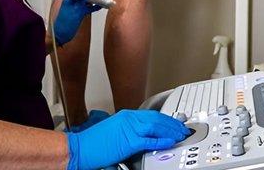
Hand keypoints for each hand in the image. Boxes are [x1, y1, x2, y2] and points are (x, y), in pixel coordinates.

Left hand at [53, 0, 108, 45]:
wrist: (60, 36)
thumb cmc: (63, 26)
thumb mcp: (72, 15)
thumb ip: (79, 5)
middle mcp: (73, 1)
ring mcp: (77, 7)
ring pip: (88, 0)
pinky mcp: (80, 13)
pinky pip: (88, 8)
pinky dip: (94, 7)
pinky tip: (101, 6)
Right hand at [66, 110, 190, 169]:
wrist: (80, 148)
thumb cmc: (93, 143)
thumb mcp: (114, 131)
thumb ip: (129, 131)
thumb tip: (143, 137)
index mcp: (126, 116)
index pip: (151, 115)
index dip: (165, 119)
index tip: (174, 123)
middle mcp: (129, 119)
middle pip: (157, 118)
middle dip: (172, 124)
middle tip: (182, 128)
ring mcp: (129, 129)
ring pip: (156, 127)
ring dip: (171, 131)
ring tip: (180, 134)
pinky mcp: (128, 142)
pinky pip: (149, 140)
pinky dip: (162, 140)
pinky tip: (170, 141)